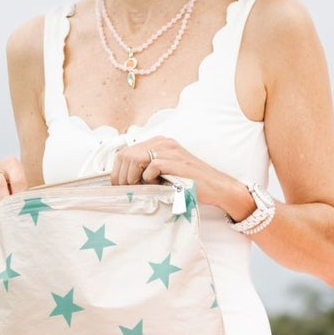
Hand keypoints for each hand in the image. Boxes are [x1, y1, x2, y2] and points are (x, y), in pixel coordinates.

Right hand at [0, 155, 26, 235]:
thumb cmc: (19, 192)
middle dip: (1, 201)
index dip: (19, 194)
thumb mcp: (25, 192)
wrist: (8, 192)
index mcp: (11, 164)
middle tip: (6, 219)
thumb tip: (22, 216)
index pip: (16, 177)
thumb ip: (24, 199)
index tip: (22, 208)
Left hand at [108, 135, 248, 217]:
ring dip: (132, 178)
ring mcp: (169, 150)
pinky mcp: (175, 161)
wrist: (216, 187)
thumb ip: (147, 169)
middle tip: (128, 191)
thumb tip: (122, 181)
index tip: (120, 186)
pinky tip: (158, 186)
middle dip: (122, 176)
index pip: (125, 152)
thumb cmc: (190, 182)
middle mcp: (162, 143)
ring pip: (134, 159)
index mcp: (158, 143)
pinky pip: (151, 167)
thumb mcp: (164, 172)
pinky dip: (149, 179)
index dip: (117, 171)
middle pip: (126, 155)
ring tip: (141, 189)